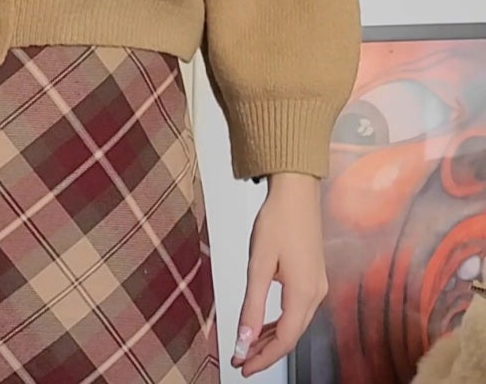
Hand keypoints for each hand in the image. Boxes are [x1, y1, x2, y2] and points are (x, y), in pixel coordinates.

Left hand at [232, 172, 327, 376]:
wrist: (295, 192)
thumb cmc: (277, 221)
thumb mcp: (259, 265)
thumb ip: (252, 305)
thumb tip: (244, 339)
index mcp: (303, 293)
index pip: (284, 340)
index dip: (263, 357)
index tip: (242, 367)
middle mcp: (315, 294)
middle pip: (292, 335)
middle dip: (266, 351)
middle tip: (241, 361)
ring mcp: (317, 285)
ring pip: (295, 323)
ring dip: (272, 337)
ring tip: (249, 347)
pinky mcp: (312, 276)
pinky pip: (297, 309)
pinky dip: (280, 321)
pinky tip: (264, 324)